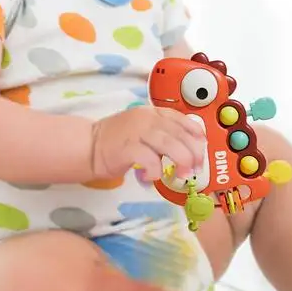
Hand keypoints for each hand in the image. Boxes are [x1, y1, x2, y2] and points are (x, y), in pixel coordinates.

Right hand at [91, 105, 205, 181]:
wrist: (89, 145)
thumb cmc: (118, 141)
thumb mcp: (143, 130)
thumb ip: (163, 135)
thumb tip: (188, 150)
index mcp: (152, 112)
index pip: (181, 119)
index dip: (195, 134)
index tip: (202, 147)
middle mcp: (146, 119)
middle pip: (179, 133)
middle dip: (192, 152)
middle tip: (195, 168)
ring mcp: (136, 132)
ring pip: (168, 143)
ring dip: (180, 161)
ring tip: (182, 175)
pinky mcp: (126, 148)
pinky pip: (148, 158)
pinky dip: (155, 170)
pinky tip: (152, 177)